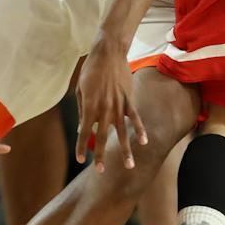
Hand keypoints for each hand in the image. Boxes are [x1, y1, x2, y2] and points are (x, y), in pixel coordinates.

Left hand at [74, 42, 147, 171]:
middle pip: (102, 138)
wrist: (108, 53)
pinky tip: (144, 142)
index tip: (81, 160)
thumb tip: (80, 128)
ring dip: (125, 151)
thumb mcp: (80, 90)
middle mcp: (104, 110)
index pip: (84, 133)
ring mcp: (118, 106)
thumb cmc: (90, 70)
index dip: (82, 147)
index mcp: (89, 107)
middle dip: (101, 156)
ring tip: (129, 166)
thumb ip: (81, 110)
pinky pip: (135, 119)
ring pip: (122, 133)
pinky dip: (140, 131)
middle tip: (100, 171)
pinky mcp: (129, 100)